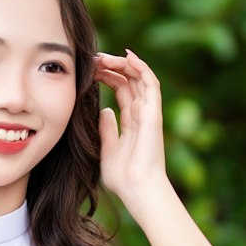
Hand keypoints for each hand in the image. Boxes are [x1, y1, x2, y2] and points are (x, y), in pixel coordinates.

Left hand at [93, 48, 168, 208]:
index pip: (122, 90)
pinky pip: (151, 84)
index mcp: (132, 122)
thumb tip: (104, 110)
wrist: (137, 190)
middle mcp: (142, 114)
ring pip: (140, 78)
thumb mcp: (107, 149)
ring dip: (124, 64)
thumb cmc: (124, 177)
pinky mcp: (153, 114)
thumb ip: (107, 129)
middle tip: (94, 58)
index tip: (91, 69)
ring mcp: (149, 113)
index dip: (108, 76)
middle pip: (130, 81)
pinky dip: (142, 68)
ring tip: (106, 56)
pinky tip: (128, 57)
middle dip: (113, 66)